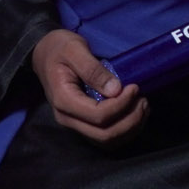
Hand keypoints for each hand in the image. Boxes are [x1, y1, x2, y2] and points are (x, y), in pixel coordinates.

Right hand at [31, 29, 147, 145]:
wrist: (45, 53)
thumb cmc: (59, 48)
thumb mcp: (75, 49)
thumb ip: (93, 70)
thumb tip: (116, 90)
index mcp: (64, 100)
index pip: (99, 116)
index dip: (121, 104)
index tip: (134, 87)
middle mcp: (67, 119)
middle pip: (105, 135)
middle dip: (130, 121)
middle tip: (143, 100)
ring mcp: (75, 124)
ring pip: (107, 141)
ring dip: (130, 128)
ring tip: (143, 106)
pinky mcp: (83, 124)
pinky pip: (106, 137)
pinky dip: (125, 130)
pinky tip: (134, 113)